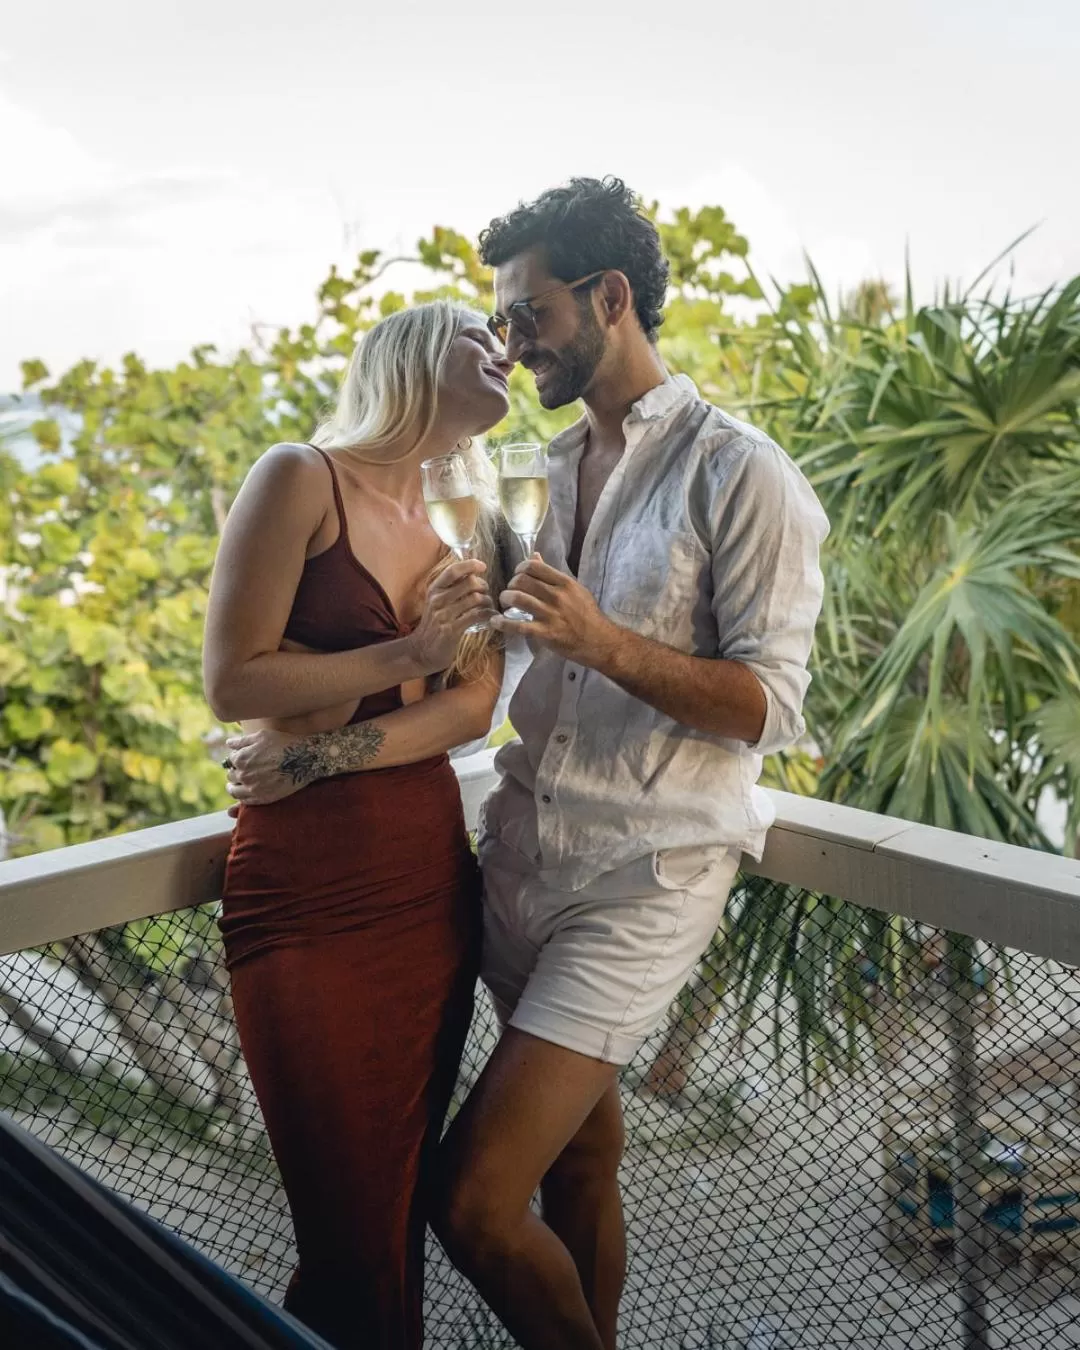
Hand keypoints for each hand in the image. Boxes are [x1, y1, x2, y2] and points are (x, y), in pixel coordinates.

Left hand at [223, 728, 304, 806]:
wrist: (303, 758)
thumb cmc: (283, 743)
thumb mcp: (261, 736)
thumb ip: (241, 741)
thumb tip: (228, 744)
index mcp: (241, 758)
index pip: (231, 760)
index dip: (236, 758)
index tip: (242, 758)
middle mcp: (244, 775)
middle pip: (231, 775)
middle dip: (235, 772)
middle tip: (242, 770)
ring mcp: (253, 788)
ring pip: (234, 790)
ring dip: (234, 786)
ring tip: (238, 784)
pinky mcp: (262, 798)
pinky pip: (245, 801)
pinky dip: (243, 796)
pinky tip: (246, 791)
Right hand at [406, 559, 491, 672]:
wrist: (421, 651)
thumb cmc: (433, 625)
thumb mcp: (436, 602)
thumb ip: (450, 589)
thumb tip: (472, 575)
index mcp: (434, 589)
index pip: (453, 570)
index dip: (470, 565)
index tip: (482, 566)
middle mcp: (437, 600)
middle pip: (469, 583)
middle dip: (483, 585)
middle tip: (486, 592)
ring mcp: (444, 615)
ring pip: (475, 599)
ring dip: (487, 601)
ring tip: (488, 605)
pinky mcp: (452, 630)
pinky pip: (477, 616)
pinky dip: (488, 614)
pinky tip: (490, 616)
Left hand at [490, 555, 622, 664]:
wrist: (599, 641)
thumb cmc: (587, 614)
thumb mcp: (574, 589)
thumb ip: (553, 574)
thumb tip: (534, 555)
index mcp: (564, 582)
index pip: (533, 566)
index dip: (520, 569)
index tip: (518, 575)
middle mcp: (556, 595)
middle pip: (521, 580)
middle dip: (510, 584)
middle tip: (510, 591)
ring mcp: (550, 614)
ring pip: (517, 598)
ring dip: (505, 599)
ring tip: (504, 603)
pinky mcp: (545, 633)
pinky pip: (517, 626)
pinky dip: (502, 623)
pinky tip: (496, 622)